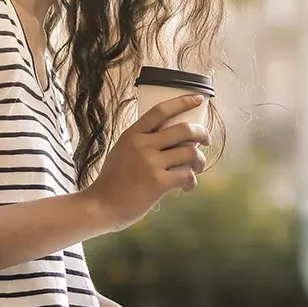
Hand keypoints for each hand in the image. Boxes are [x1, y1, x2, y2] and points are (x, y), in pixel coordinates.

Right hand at [83, 94, 209, 231]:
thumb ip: (141, 141)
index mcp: (132, 134)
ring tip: (197, 167)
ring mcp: (151, 163)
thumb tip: (172, 138)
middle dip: (202, 133)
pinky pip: (187, 175)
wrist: (101, 206)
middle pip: (184, 129)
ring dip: (200, 160)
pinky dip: (192, 181)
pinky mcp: (159, 183)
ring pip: (190, 152)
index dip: (183, 102)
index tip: (198, 100)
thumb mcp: (121, 151)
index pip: (161, 110)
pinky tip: (188, 187)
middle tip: (206, 140)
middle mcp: (142, 145)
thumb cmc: (112, 181)